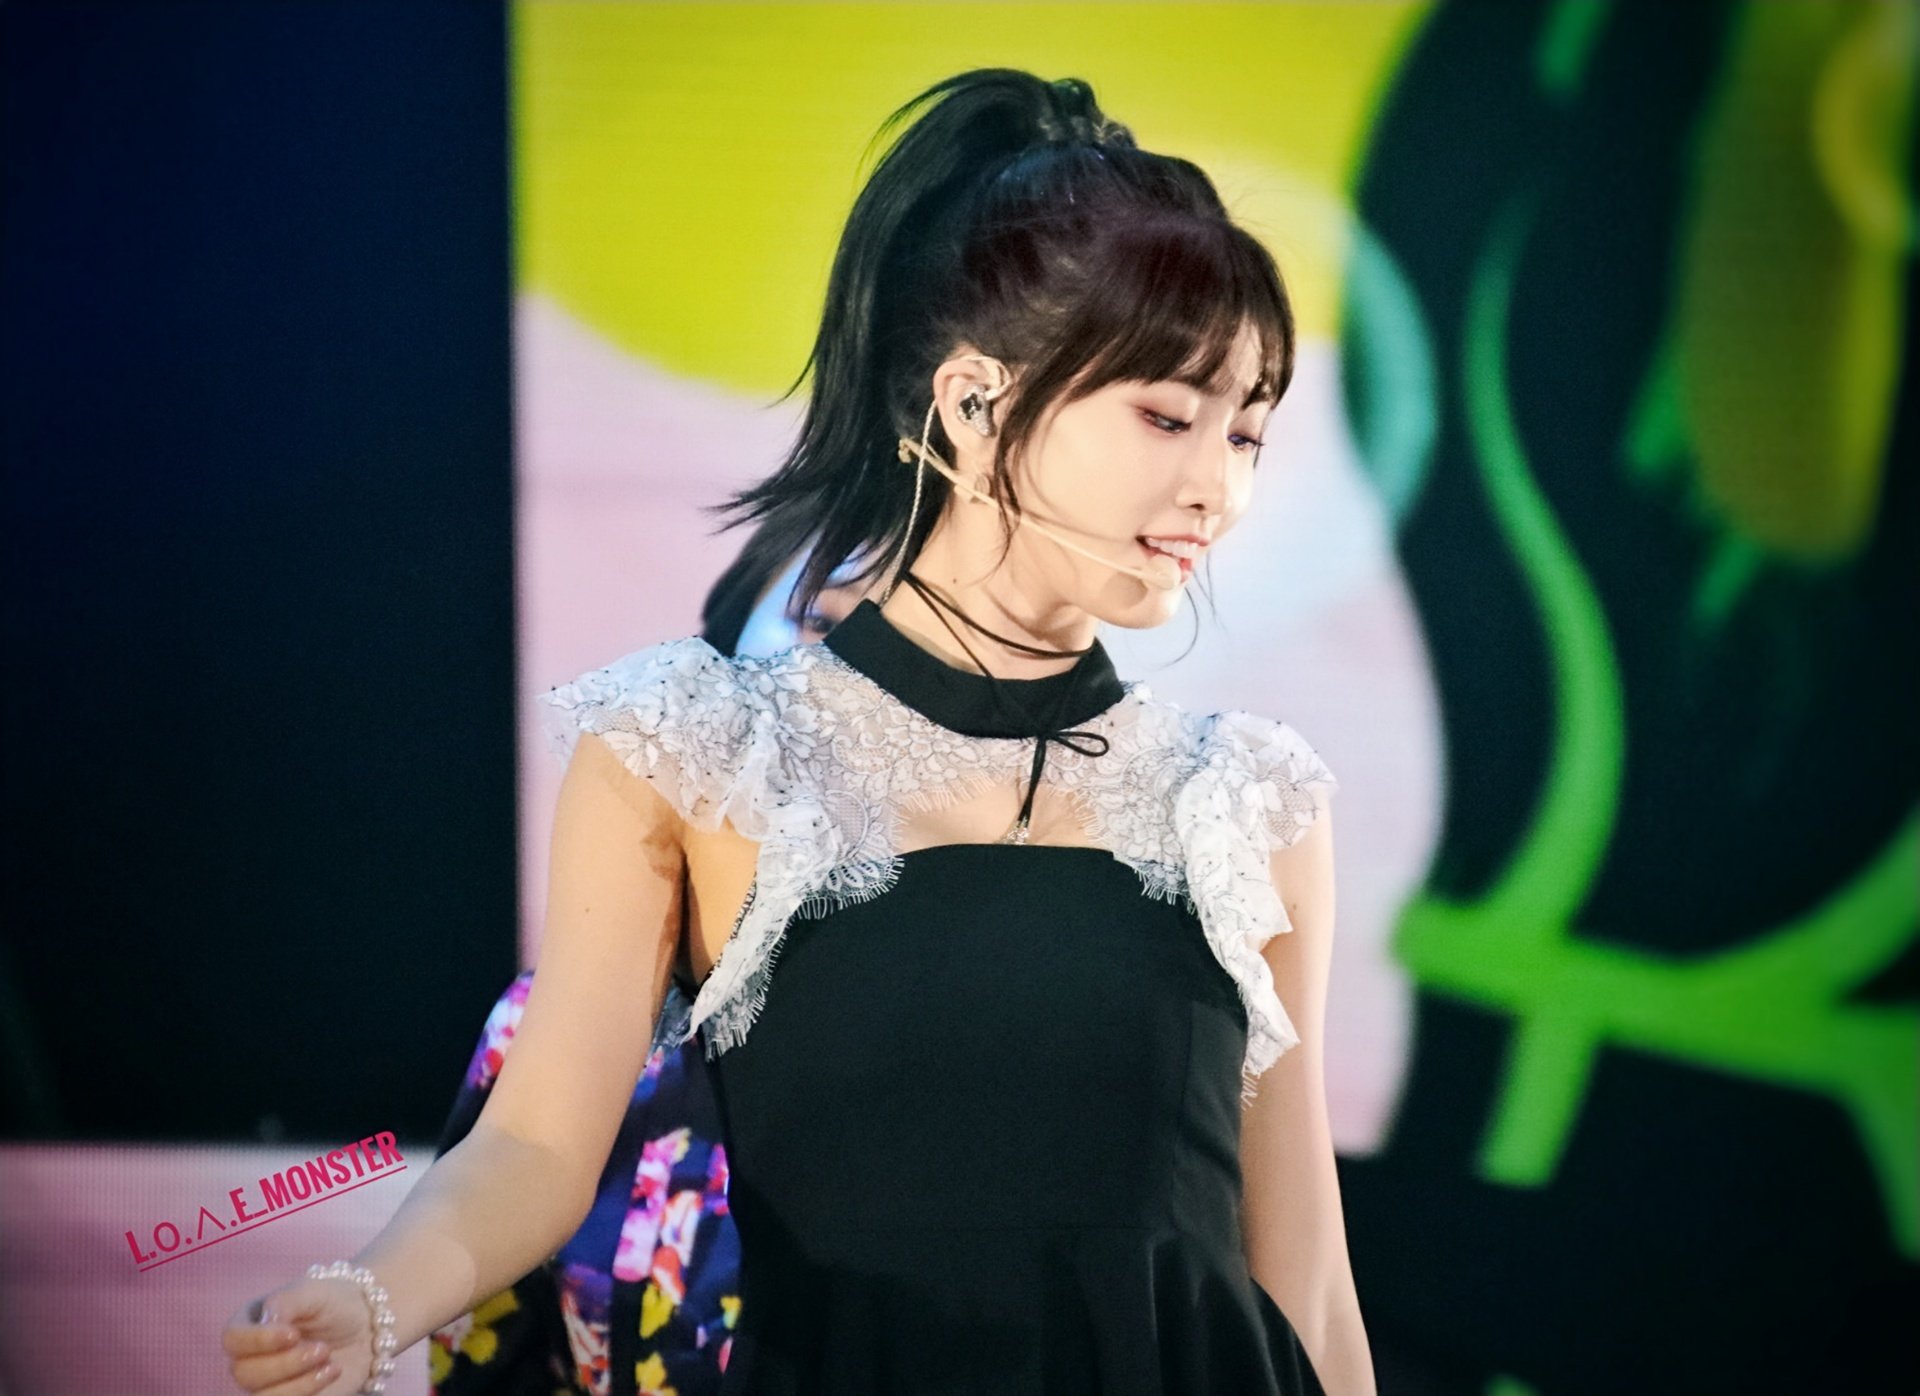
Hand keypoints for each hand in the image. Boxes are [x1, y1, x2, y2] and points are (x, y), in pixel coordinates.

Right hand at [221, 1280, 373, 1393]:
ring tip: (330, 1361)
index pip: (233, 1339)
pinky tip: (332, 1371)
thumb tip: (264, 1321)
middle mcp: (251, 1355)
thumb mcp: (313, 1291)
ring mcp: (267, 1381)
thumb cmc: (334, 1302)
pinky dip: (307, 1392)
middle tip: (323, 1348)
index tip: (294, 1334)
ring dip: (299, 1383)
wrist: (368, 1327)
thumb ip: (285, 1301)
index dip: (259, 1341)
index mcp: (250, 1322)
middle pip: (245, 1373)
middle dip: (286, 1364)